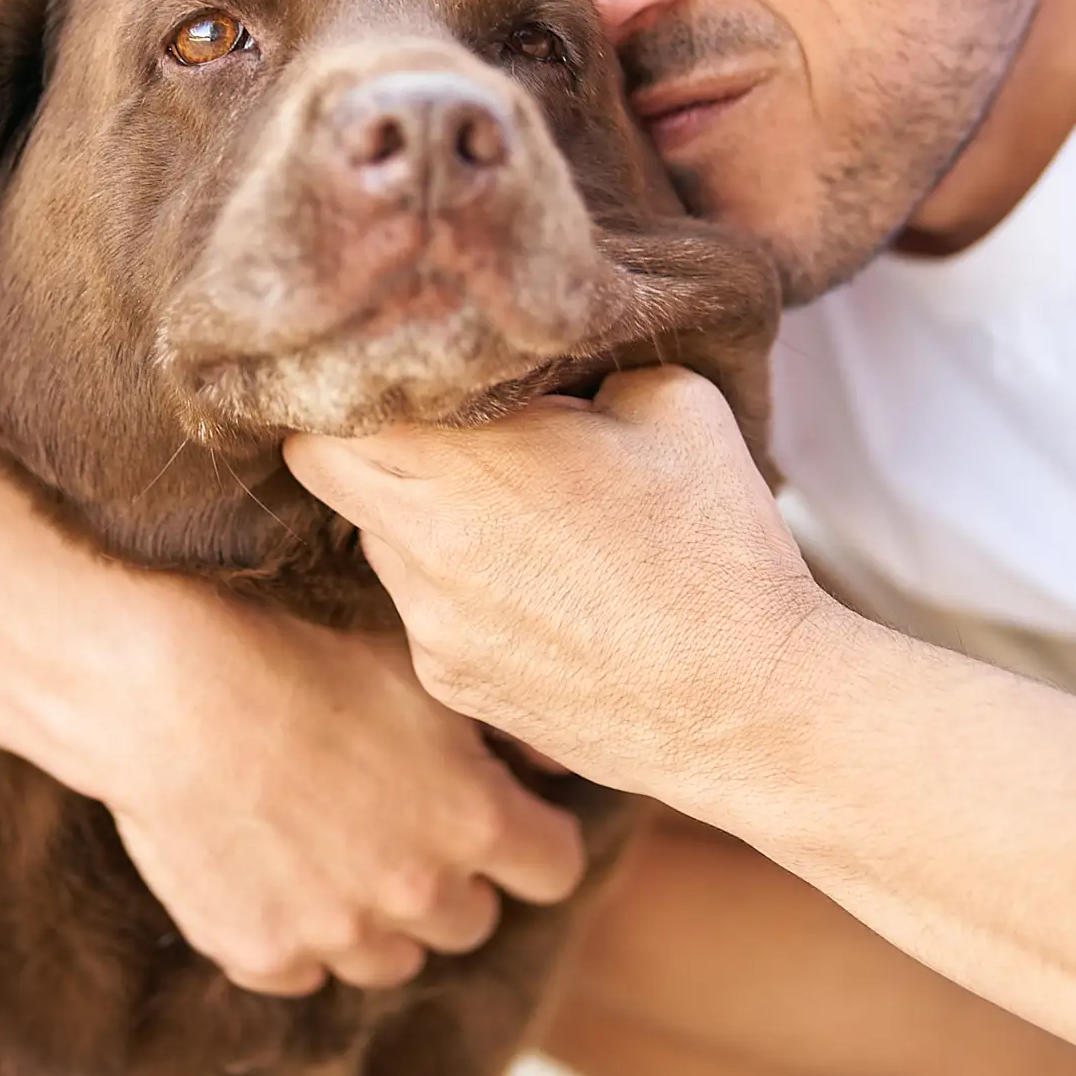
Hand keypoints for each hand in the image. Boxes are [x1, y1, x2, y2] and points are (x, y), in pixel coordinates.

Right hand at [92, 595, 587, 995]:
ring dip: (376, 917)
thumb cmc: (297, 644)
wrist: (163, 683)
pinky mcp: (261, 953)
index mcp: (477, 820)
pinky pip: (299, 970)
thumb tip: (558, 768)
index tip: (501, 816)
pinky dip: (291, 934)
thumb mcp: (420, 663)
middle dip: (448, 878)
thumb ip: (505, 727)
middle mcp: (419, 891)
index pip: (554, 870)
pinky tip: (265, 868)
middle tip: (399, 821)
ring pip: (389, 960)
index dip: (531, 840)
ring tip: (330, 847)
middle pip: (470, 920)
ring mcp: (338, 932)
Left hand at [283, 366, 826, 798]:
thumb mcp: (672, 403)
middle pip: (327, 472)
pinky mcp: (450, 682)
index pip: (325, 410)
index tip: (411, 378)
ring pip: (380, 540)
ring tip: (517, 520)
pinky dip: (458, 589)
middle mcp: (422, 545)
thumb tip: (534, 375)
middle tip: (444, 431)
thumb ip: (577, 369)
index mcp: (463, 463)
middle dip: (370, 443)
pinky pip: (424, 609)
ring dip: (420, 516)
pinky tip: (541, 592)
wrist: (750, 705)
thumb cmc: (717, 546)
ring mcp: (429, 624)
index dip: (355, 385)